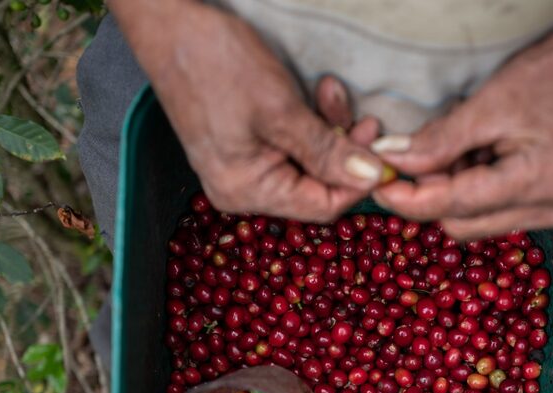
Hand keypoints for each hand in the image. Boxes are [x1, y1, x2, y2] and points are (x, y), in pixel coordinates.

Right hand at [113, 1, 384, 221]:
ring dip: (329, 131)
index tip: (382, 153)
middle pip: (316, 186)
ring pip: (307, 163)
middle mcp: (242, 190)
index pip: (322, 206)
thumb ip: (328, 151)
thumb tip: (371, 178)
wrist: (170, 26)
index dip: (358, 182)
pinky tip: (316, 94)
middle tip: (366, 117)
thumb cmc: (218, 65)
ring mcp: (241, 169)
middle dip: (344, 150)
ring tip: (331, 91)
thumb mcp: (282, 109)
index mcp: (248, 191)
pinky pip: (290, 147)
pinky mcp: (243, 147)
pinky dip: (309, 125)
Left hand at [371, 28, 552, 239]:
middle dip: (433, 193)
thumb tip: (393, 162)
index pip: (457, 205)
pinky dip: (476, 190)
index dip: (410, 198)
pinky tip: (484, 157)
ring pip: (475, 221)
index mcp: (542, 182)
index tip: (378, 184)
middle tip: (421, 154)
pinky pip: (494, 213)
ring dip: (455, 191)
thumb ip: (439, 141)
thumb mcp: (490, 103)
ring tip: (467, 146)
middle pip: (462, 223)